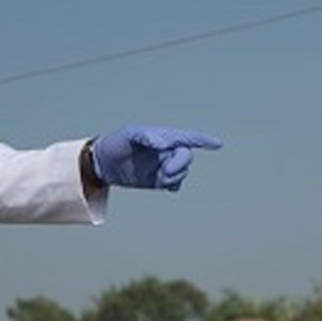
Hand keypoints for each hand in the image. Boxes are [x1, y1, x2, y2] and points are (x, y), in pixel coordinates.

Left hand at [92, 126, 221, 190]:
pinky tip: (164, 184)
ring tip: (159, 178)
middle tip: (165, 172)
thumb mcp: (129, 135)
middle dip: (180, 165)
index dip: (204, 140)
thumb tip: (165, 144)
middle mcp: (166, 151)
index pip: (187, 138)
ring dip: (175, 176)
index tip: (218, 144)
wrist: (103, 163)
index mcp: (163, 137)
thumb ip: (148, 136)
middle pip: (186, 157)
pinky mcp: (158, 180)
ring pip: (182, 172)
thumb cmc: (116, 143)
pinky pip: (175, 184)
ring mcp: (163, 166)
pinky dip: (173, 185)